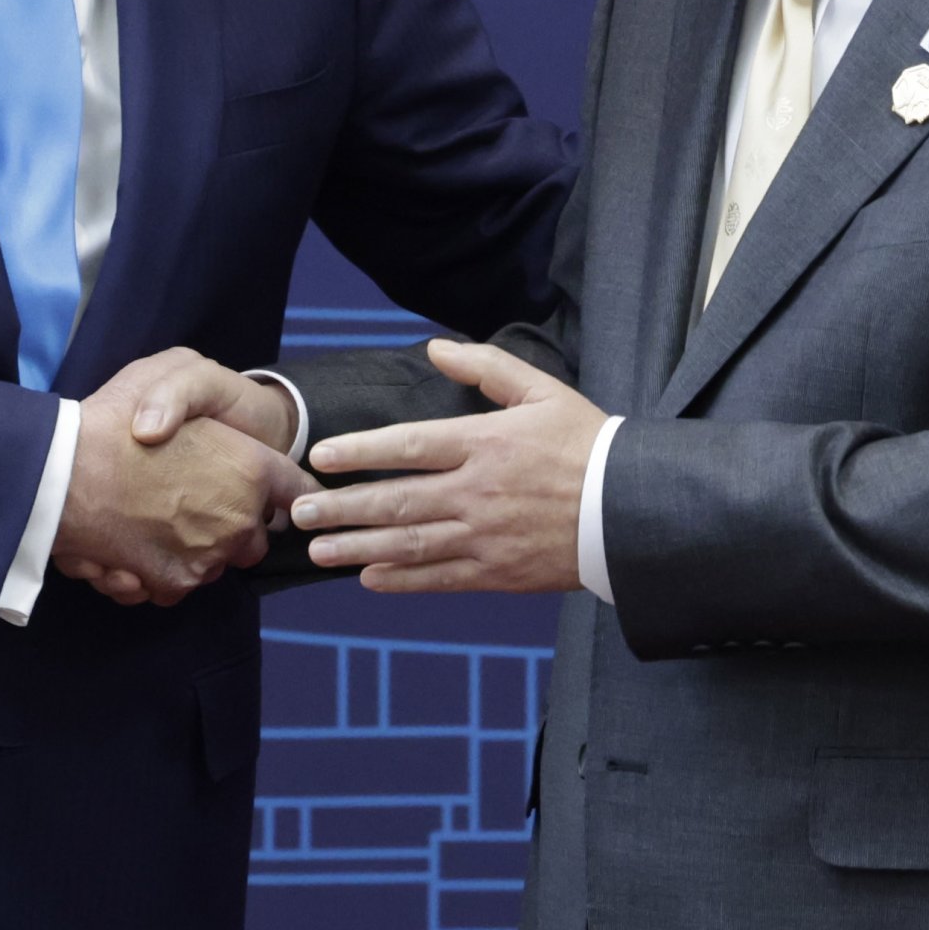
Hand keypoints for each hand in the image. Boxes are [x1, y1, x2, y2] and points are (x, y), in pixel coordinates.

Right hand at [53, 360, 311, 605]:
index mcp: (252, 469)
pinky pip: (176, 587)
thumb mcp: (173, 370)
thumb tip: (222, 444)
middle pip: (255, 538)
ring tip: (147, 525)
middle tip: (192, 505)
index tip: (289, 501)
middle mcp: (238, 520)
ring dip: (190, 550)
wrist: (55, 471)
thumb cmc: (117, 413)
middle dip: (233, 527)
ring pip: (214, 564)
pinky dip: (156, 574)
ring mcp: (207, 556)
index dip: (296, 494)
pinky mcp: (172, 582)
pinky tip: (127, 551)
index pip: (298, 490)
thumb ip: (213, 398)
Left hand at [293, 339, 601, 593]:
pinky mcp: (498, 572)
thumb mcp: (543, 391)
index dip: (359, 452)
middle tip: (298, 511)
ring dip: (358, 548)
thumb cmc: (588, 444)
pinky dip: (402, 581)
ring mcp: (485, 535)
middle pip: (396, 500)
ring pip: (410, 543)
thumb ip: (487, 368)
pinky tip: (369, 580)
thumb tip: (436, 348)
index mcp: (485, 443)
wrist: (630, 510)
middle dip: (341, 507)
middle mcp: (477, 491)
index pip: (408, 446)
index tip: (321, 456)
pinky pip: (440, 578)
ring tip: (319, 550)